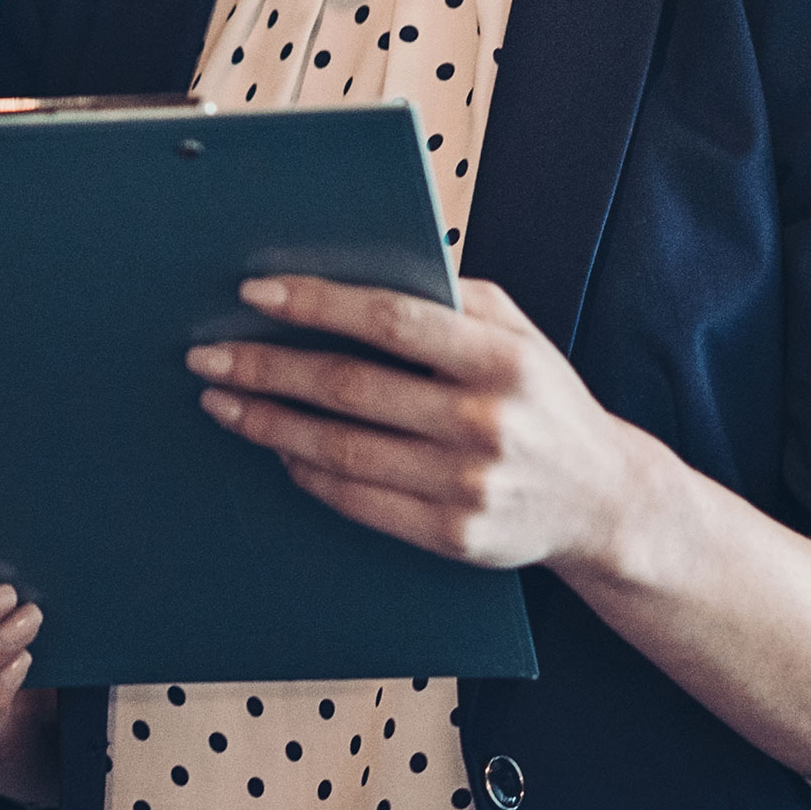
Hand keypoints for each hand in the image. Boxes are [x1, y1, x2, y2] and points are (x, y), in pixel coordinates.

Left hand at [188, 275, 652, 576]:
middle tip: (208, 355)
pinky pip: (357, 501)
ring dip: (269, 422)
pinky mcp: (453, 536)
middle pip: (350, 388)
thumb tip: (359, 272)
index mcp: (502, 358)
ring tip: (224, 401)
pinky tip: (276, 448)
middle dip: (267, 367)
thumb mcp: (520, 334)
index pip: (392, 320)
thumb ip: (453, 298)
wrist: (602, 501)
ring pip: (342, 450)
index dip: (318, 304)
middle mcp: (486, 422)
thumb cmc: (543, 401)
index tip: (256, 293)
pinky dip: (306, 473)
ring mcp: (468, 485)